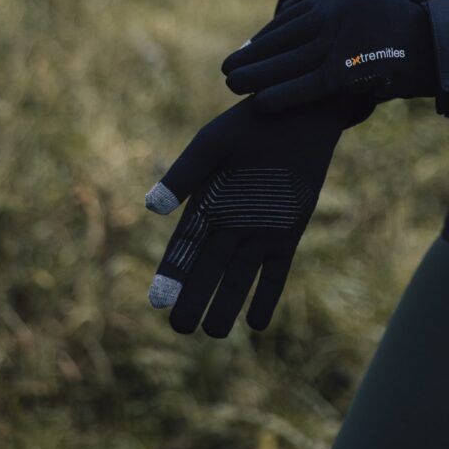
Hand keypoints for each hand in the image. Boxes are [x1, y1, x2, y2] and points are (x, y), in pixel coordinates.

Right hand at [145, 94, 354, 336]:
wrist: (296, 115)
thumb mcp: (213, 145)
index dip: (171, 276)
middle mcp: (228, 224)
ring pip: (239, 277)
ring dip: (227, 304)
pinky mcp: (287, 233)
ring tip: (213, 332)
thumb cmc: (250, 124)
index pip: (183, 248)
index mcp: (204, 204)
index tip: (158, 303)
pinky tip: (256, 323)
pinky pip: (275, 272)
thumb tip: (151, 207)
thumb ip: (185, 174)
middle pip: (207, 270)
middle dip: (194, 298)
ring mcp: (259, 231)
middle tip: (180, 328)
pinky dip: (266, 295)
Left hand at [220, 0, 437, 112]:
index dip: (266, 37)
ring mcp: (341, 41)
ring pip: (288, 62)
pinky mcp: (347, 70)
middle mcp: (335, 15)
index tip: (247, 48)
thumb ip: (343, 25)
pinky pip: (306, 85)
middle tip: (227, 68)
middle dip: (254, 54)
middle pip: (284, 39)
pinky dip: (281, 93)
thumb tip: (313, 43)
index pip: (294, 19)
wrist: (444, 45)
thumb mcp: (371, 15)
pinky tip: (261, 101)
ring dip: (257, 73)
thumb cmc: (410, 39)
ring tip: (232, 83)